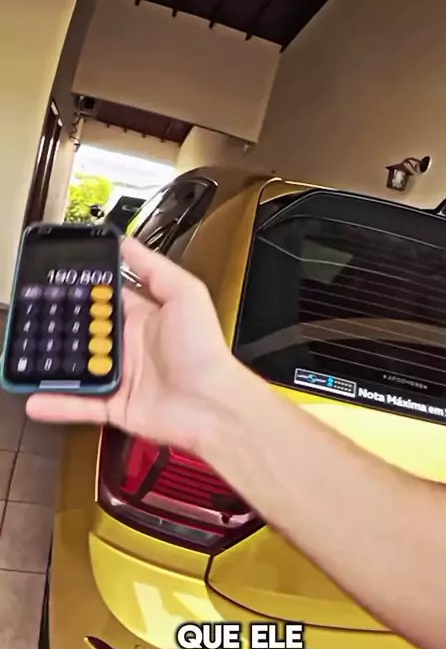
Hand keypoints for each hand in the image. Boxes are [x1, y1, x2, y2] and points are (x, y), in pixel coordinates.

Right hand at [26, 238, 236, 451]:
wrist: (213, 404)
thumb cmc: (205, 349)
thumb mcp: (185, 293)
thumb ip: (154, 267)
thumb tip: (126, 242)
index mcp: (146, 317)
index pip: (109, 299)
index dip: (86, 291)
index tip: (59, 281)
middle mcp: (132, 346)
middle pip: (88, 333)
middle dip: (64, 326)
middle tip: (35, 316)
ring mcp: (124, 378)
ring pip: (80, 368)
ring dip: (56, 364)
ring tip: (28, 356)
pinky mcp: (118, 406)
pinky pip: (83, 404)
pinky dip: (59, 404)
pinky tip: (35, 398)